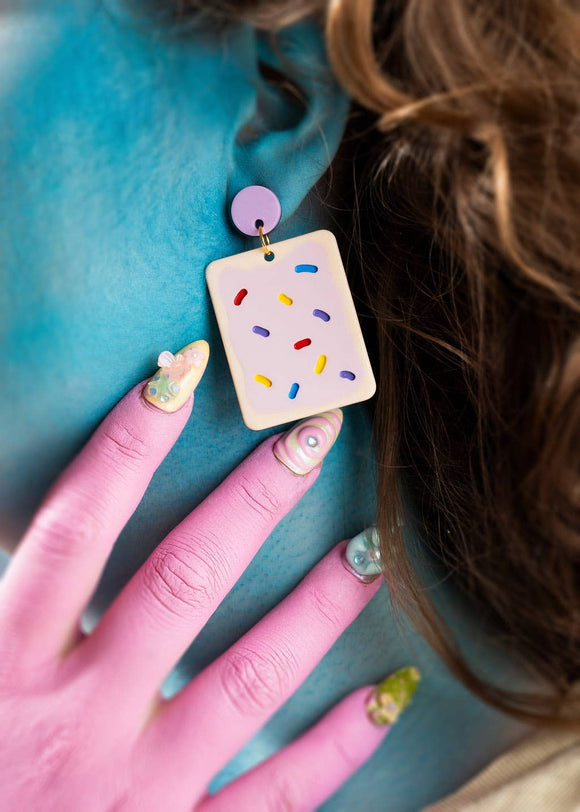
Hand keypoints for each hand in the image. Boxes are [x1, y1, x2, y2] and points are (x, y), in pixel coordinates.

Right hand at [0, 340, 418, 810]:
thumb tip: (32, 530)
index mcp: (4, 667)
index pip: (74, 528)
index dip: (125, 445)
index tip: (179, 377)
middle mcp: (79, 719)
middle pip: (182, 581)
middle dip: (249, 498)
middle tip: (312, 432)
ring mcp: (138, 788)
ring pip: (248, 676)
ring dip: (316, 606)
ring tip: (370, 546)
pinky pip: (276, 796)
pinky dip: (338, 746)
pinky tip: (390, 696)